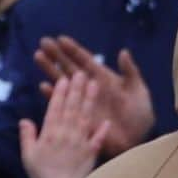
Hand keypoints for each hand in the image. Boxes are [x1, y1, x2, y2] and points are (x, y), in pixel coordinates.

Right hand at [19, 73, 109, 177]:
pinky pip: (99, 138)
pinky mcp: (92, 152)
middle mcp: (67, 133)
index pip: (55, 108)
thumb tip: (25, 120)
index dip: (60, 92)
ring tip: (95, 84)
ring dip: (90, 100)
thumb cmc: (41, 174)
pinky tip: (107, 119)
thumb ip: (28, 136)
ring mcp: (81, 141)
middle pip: (72, 107)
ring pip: (86, 117)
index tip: (64, 79)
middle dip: (77, 89)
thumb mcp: (28, 155)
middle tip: (82, 73)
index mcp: (50, 133)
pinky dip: (103, 129)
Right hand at [34, 35, 153, 157]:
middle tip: (43, 42)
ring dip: (51, 69)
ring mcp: (82, 101)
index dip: (73, 50)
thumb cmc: (139, 114)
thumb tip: (123, 51)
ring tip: (38, 56)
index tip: (60, 39)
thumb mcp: (138, 90)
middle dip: (57, 55)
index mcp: (103, 78)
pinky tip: (43, 86)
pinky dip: (53, 95)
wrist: (137, 138)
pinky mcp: (78, 115)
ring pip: (63, 82)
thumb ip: (130, 72)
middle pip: (70, 67)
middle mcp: (89, 87)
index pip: (85, 60)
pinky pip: (63, 104)